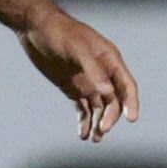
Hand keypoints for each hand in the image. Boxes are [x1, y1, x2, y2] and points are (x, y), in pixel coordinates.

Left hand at [19, 5, 138, 140]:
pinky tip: (82, 134)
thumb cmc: (59, 33)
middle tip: (101, 130)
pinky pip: (83, 109)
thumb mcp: (76, 48)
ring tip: (93, 139)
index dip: (131, 102)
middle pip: (114, 101)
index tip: (131, 119)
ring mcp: (88, 81)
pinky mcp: (73, 88)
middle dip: (110, 116)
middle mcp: (102, 73)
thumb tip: (107, 92)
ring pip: (99, 108)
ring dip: (98, 123)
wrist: (35, 28)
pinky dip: (84, 122)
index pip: (126, 85)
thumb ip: (93, 69)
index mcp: (109, 60)